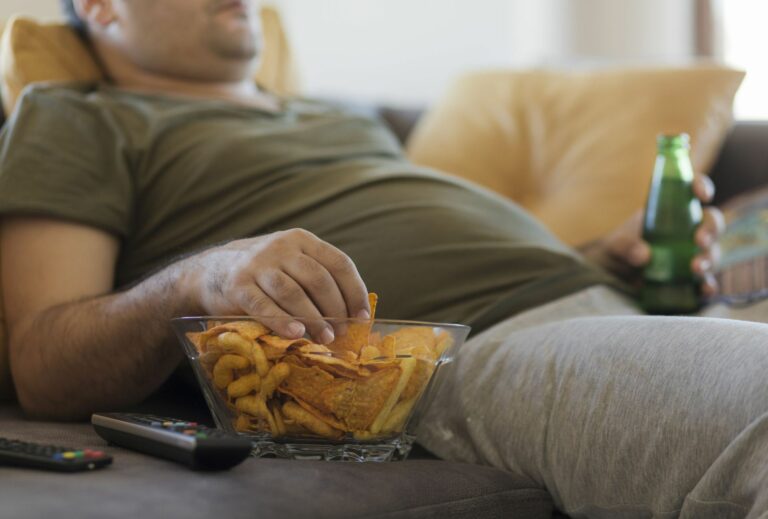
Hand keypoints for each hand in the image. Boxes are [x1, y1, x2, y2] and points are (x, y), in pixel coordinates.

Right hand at [183, 229, 369, 342]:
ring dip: (314, 319)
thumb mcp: (291, 265)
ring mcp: (258, 264)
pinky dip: (282, 321)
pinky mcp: (237, 284)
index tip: (362, 317)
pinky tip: (296, 334)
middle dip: (335, 309)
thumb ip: (318, 279)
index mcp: (302, 240)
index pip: (339, 263)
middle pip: (319, 279)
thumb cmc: (264, 274)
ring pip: (293, 293)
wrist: (210, 271)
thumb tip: (354, 313)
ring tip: (325, 339)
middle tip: (341, 333)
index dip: (355, 291)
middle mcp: (281, 247)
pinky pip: (264, 305)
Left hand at [579, 174, 724, 296]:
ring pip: (712, 252)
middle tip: (699, 240)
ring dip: (709, 259)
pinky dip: (708, 286)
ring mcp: (693, 254)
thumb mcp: (616, 244)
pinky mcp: (691, 279)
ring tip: (695, 268)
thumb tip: (644, 255)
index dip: (702, 187)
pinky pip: (706, 281)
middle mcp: (688, 230)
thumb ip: (627, 245)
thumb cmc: (619, 248)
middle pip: (711, 223)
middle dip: (710, 230)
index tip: (702, 195)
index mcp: (672, 210)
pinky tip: (705, 289)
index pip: (693, 191)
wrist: (613, 276)